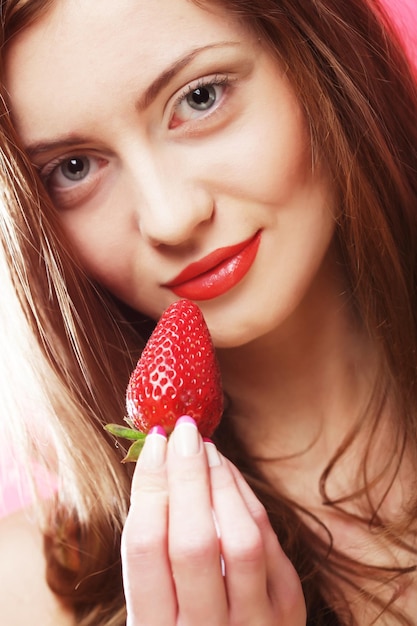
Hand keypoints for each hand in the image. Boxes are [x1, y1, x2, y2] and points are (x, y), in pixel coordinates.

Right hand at [121, 417, 306, 625]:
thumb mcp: (154, 607)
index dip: (150, 486)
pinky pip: (269, 542)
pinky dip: (247, 499)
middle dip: (186, 476)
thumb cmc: (183, 625)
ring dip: (222, 483)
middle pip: (194, 541)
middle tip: (182, 430)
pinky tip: (229, 473)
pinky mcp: (288, 610)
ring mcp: (253, 624)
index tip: (154, 444)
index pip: (146, 548)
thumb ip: (154, 551)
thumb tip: (160, 465)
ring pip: (241, 540)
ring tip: (206, 448)